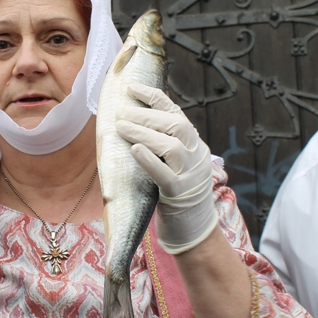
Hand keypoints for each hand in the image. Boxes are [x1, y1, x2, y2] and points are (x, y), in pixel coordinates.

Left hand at [115, 82, 217, 254]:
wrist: (194, 229)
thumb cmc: (177, 194)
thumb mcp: (175, 164)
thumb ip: (163, 144)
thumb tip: (131, 122)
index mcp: (195, 145)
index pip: (176, 114)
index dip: (154, 98)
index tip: (132, 88)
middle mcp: (196, 156)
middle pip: (176, 126)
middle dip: (146, 115)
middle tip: (121, 112)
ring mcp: (190, 175)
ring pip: (171, 146)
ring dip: (144, 133)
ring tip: (121, 127)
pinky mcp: (180, 195)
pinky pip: (165, 174)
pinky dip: (149, 160)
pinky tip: (134, 150)